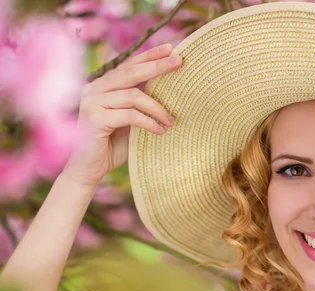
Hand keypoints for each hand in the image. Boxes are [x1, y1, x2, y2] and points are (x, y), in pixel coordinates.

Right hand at [63, 43, 182, 186]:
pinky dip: (148, 122)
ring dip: (157, 108)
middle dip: (157, 66)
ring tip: (172, 121)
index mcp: (102, 85)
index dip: (150, 55)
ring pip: (133, 95)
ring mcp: (92, 102)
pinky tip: (160, 131)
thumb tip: (169, 88)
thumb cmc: (112, 146)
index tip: (172, 49)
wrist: (89, 170)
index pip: (129, 65)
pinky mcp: (95, 118)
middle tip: (179, 62)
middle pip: (131, 72)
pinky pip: (130, 115)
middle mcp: (94, 89)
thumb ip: (140, 103)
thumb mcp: (130, 120)